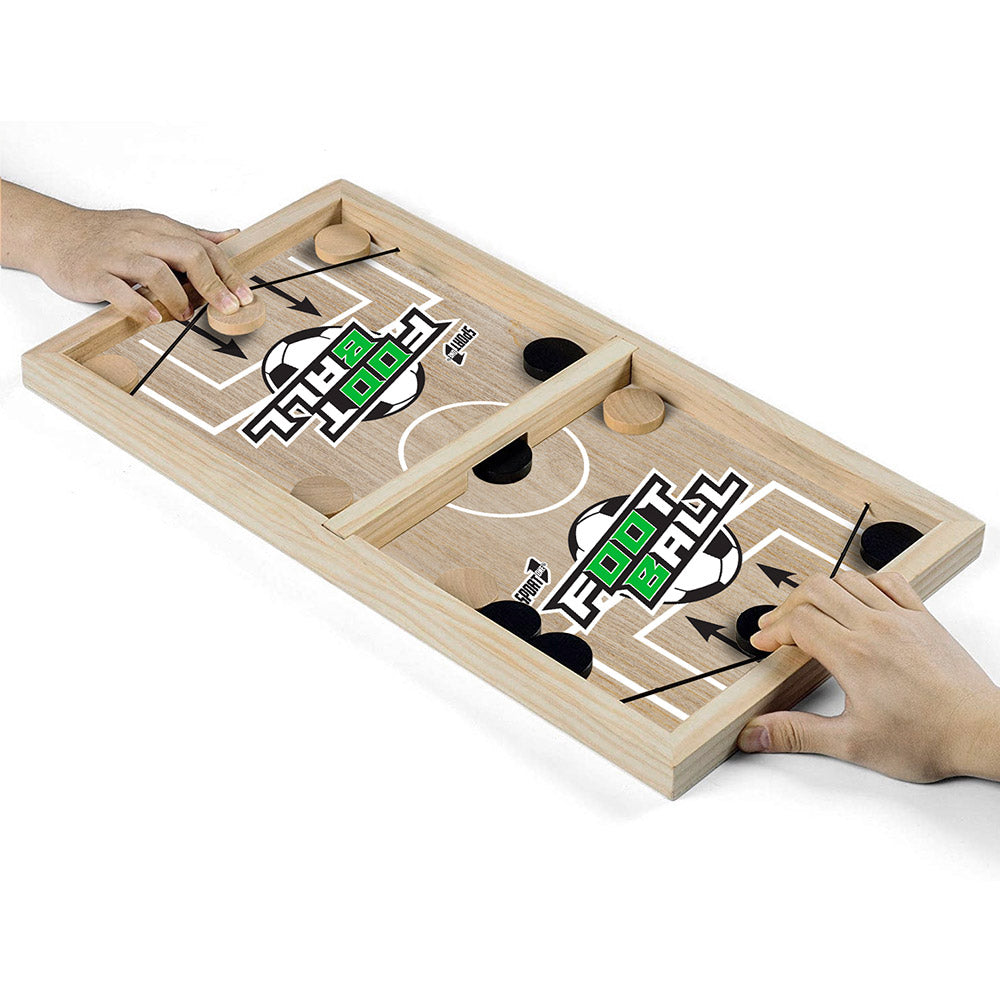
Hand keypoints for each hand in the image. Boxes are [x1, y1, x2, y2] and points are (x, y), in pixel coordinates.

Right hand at [1, 181, 251, 324]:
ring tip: (185, 316)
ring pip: (156, 271)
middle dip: (213, 285)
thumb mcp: (151, 226)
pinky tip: (153, 318)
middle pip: (187, 254)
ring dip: (178, 298)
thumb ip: (190, 235)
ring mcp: (116, 255)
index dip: (227, 273)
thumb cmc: (106, 236)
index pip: (203, 247)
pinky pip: (119, 290)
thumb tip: (229, 236)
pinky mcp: (93, 273)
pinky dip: (139, 306)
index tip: (245, 297)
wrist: (52, 233)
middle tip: (227, 309)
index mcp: (158, 226)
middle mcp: (140, 236)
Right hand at [738, 570, 999, 782]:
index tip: (764, 645)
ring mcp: (901, 617)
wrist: (982, 732)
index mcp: (854, 654)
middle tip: (778, 627)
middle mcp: (875, 626)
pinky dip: (863, 583)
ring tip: (809, 612)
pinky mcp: (923, 617)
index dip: (773, 630)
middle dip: (788, 606)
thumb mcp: (852, 743)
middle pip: (816, 590)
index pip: (798, 622)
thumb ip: (797, 734)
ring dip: (821, 592)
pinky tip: (856, 599)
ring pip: (848, 579)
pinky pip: (889, 581)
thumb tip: (754, 734)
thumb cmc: (928, 739)